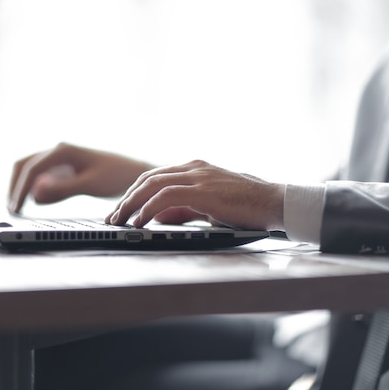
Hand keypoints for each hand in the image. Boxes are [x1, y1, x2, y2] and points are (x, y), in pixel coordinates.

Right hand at [9, 142, 152, 212]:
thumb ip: (62, 189)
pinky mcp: (66, 169)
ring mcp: (61, 159)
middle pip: (25, 166)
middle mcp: (59, 151)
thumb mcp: (89, 185)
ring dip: (22, 187)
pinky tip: (34, 203)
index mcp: (63, 150)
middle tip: (11, 210)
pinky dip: (35, 189)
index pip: (31, 170)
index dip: (19, 190)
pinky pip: (43, 177)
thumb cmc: (117, 176)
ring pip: (31, 171)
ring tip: (17, 209)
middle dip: (15, 186)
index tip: (14, 210)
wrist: (136, 172)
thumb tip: (34, 193)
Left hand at [105, 160, 284, 230]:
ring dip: (132, 204)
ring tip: (120, 221)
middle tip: (113, 216)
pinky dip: (149, 209)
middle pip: (147, 178)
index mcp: (195, 168)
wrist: (274, 202)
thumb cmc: (247, 206)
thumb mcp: (210, 206)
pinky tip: (140, 222)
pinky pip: (166, 196)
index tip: (122, 209)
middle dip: (127, 198)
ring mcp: (198, 177)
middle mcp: (193, 168)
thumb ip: (185, 208)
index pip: (155, 176)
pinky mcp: (203, 191)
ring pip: (152, 185)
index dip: (135, 192)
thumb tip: (159, 217)